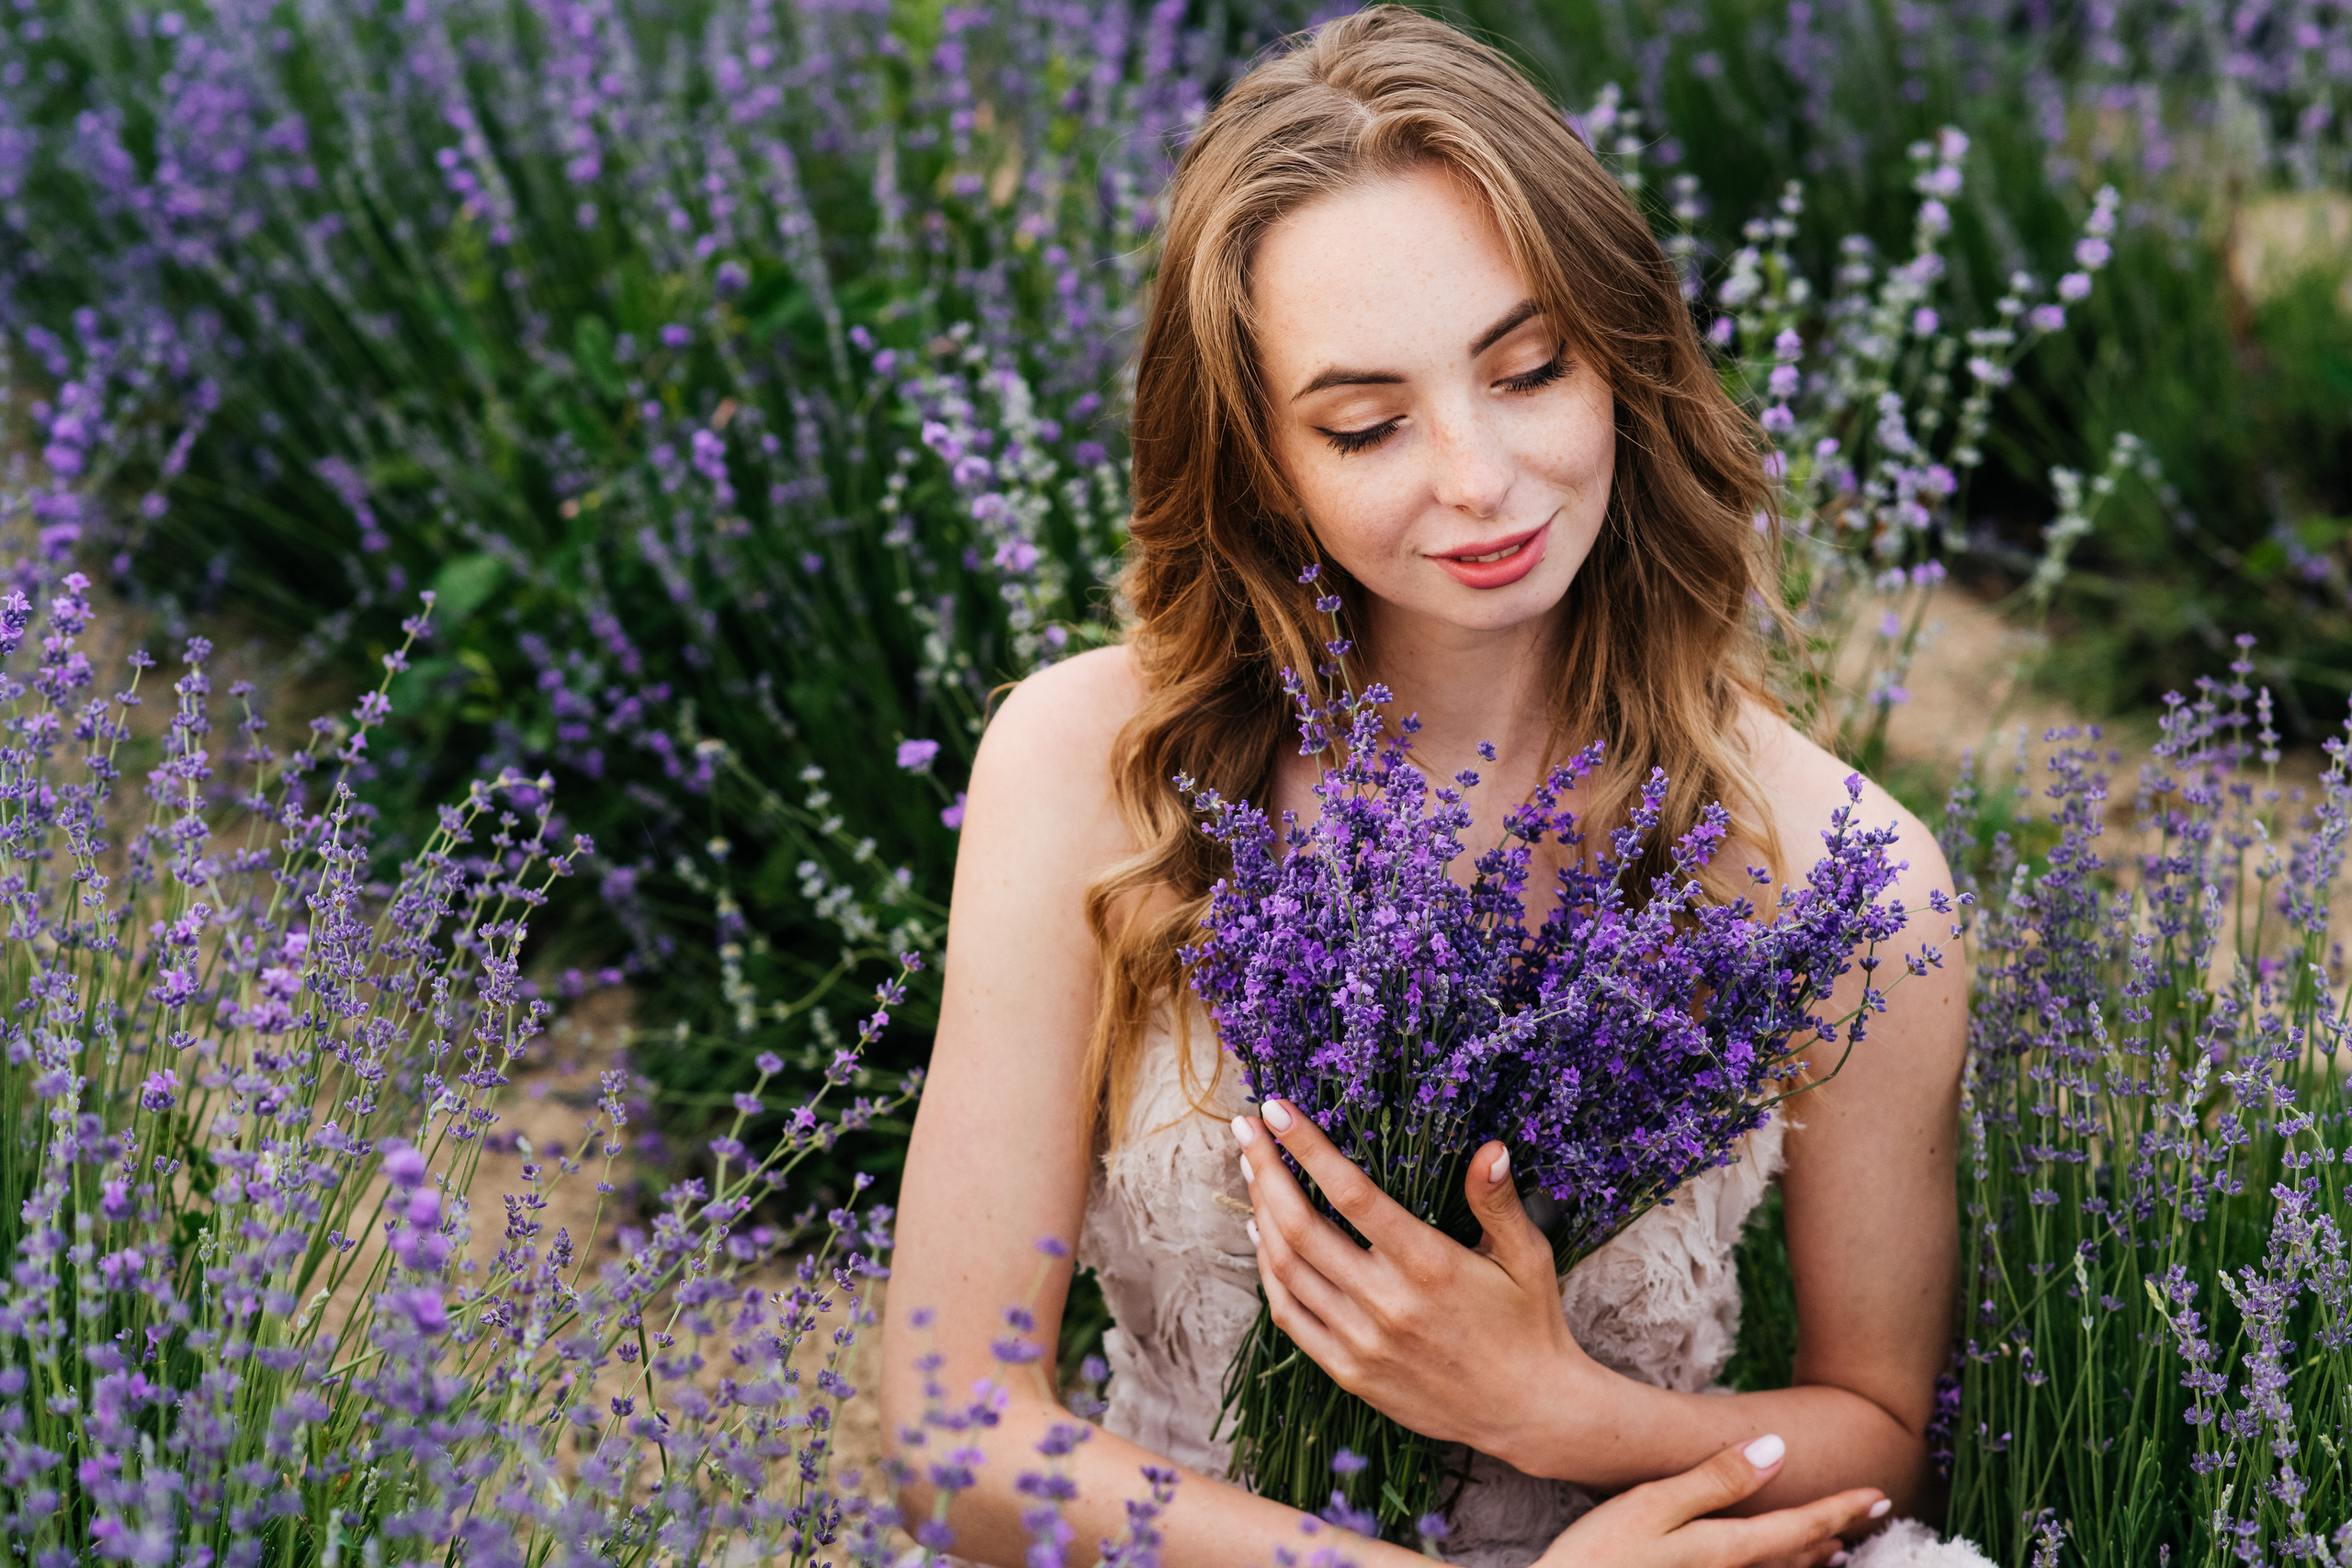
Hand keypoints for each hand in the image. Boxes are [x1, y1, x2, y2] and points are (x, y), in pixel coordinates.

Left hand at [1233, 1100, 1599, 1468]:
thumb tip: (1490, 1147)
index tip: (1275, 1108)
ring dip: (1259, 1214)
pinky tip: (1262, 1237)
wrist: (1529, 1412)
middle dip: (1266, 1170)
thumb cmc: (1528, 1323)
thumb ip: (1498, 1201)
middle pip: (1300, 1226)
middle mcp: (1387, 1303)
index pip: (1351, 1192)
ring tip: (1251, 1169)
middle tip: (1246, 1129)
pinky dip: (1268, 1272)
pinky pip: (1291, 1316)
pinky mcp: (1350, 1372)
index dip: (1307, 1146)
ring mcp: (1363, 1342)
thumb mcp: (1527, 1256)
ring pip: (1287, 1269)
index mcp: (1429, 1264)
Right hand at [1535, 1435, 1888, 1567]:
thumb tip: (1777, 1450)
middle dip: (1834, 1533)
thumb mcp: (1652, 1506)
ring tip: (1836, 1550)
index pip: (1799, 1526)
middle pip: (1795, 1555)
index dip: (1840, 1509)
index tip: (1879, 1496)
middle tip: (1871, 1515)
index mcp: (1724, 1549)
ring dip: (1810, 1560)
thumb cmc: (1596, 1557)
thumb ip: (1715, 1479)